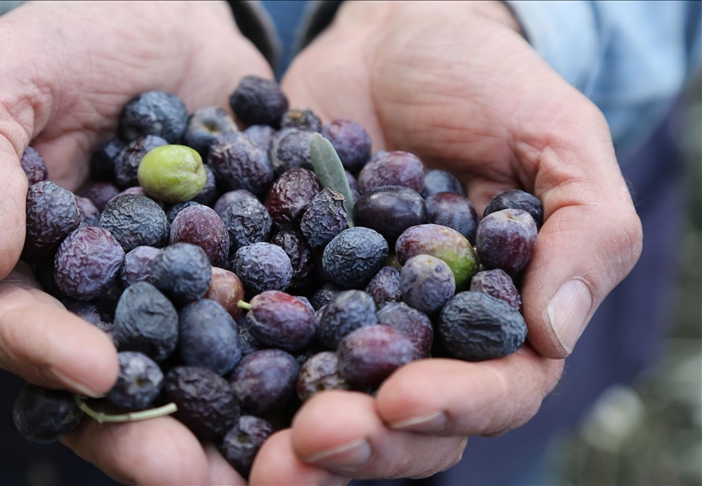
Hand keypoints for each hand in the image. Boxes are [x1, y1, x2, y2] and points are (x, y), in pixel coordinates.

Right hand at [0, 2, 270, 482]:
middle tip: (182, 472)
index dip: (45, 354)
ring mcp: (174, 292)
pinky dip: (285, 361)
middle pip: (104, 382)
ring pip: (187, 374)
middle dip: (139, 430)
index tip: (95, 369)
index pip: (14, 326)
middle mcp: (98, 294)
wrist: (181, 15)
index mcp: (26, 262)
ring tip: (262, 462)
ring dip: (219, 426)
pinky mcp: (242, 275)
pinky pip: (260, 328)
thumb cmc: (83, 33)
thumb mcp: (14, 70)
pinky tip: (321, 389)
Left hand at [251, 1, 642, 481]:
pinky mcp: (286, 288)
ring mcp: (348, 317)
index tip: (401, 401)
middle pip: (403, 421)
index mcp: (500, 318)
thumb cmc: (491, 84)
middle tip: (312, 440)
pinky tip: (204, 377)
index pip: (495, 390)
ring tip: (257, 449)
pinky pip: (260, 337)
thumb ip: (585, 231)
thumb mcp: (558, 141)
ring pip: (328, 398)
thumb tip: (552, 335)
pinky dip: (235, 365)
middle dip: (363, 441)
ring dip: (293, 431)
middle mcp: (423, 335)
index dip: (454, 407)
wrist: (394, 39)